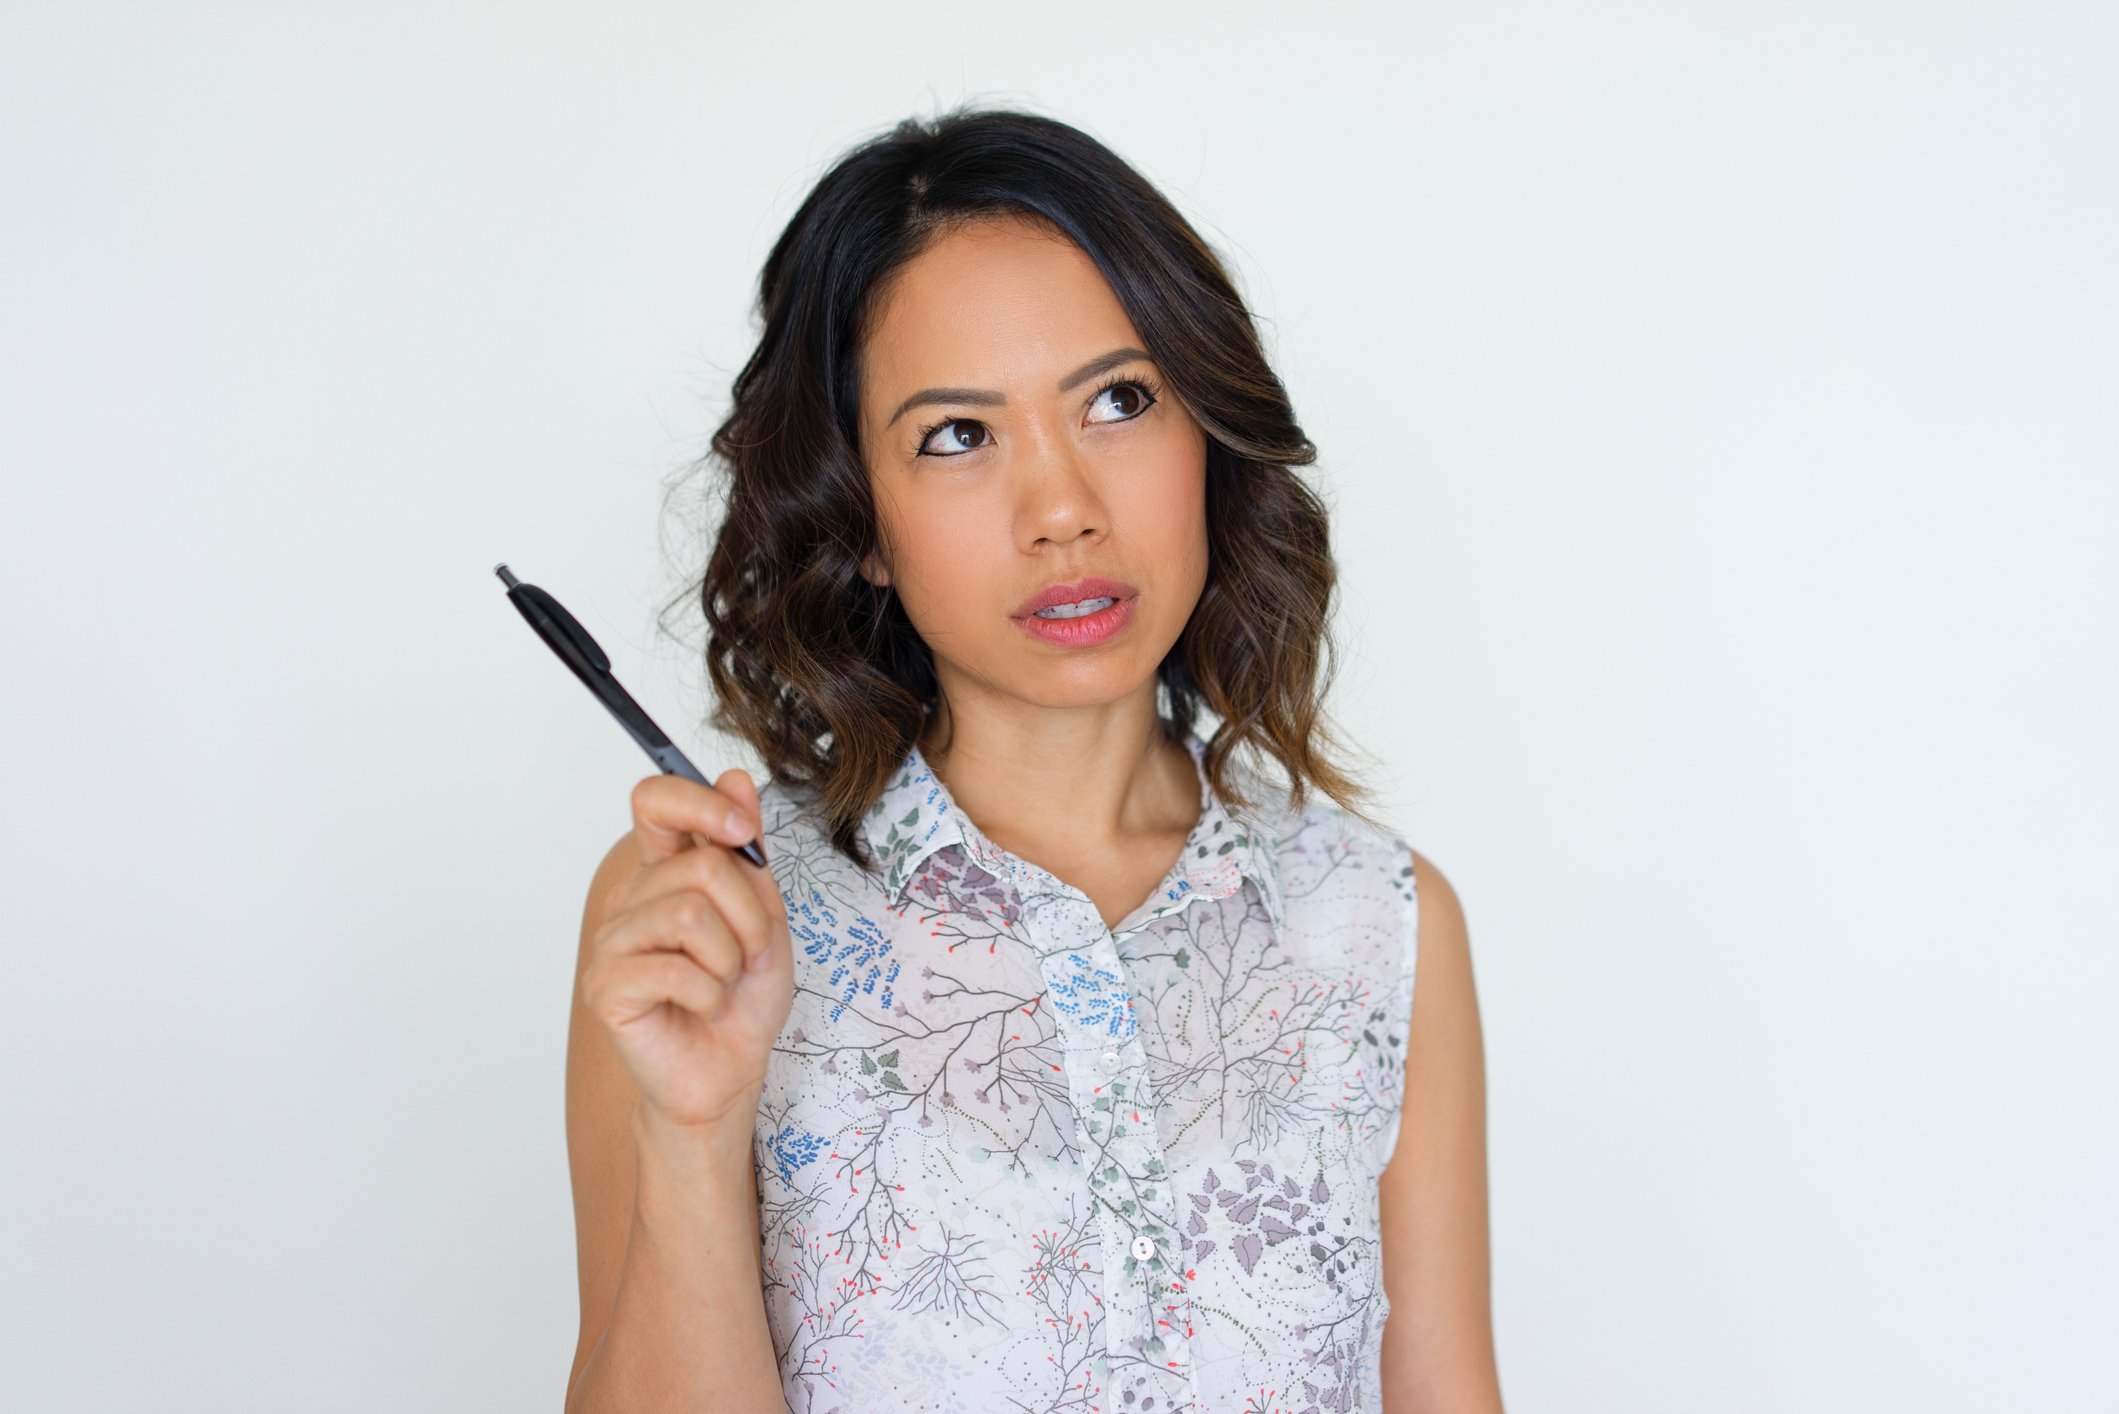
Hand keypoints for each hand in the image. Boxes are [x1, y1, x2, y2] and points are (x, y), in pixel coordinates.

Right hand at [579, 769, 793, 1130]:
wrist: (726, 1073)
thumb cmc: (742, 998)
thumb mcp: (766, 918)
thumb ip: (748, 853)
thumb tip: (734, 776)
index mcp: (664, 872)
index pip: (656, 801)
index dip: (700, 801)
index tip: (742, 828)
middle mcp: (631, 899)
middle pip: (701, 866)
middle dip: (750, 915)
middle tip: (749, 955)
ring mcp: (612, 942)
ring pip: (690, 915)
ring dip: (730, 957)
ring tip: (723, 982)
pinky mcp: (606, 986)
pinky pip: (675, 969)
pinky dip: (709, 992)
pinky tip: (701, 1006)